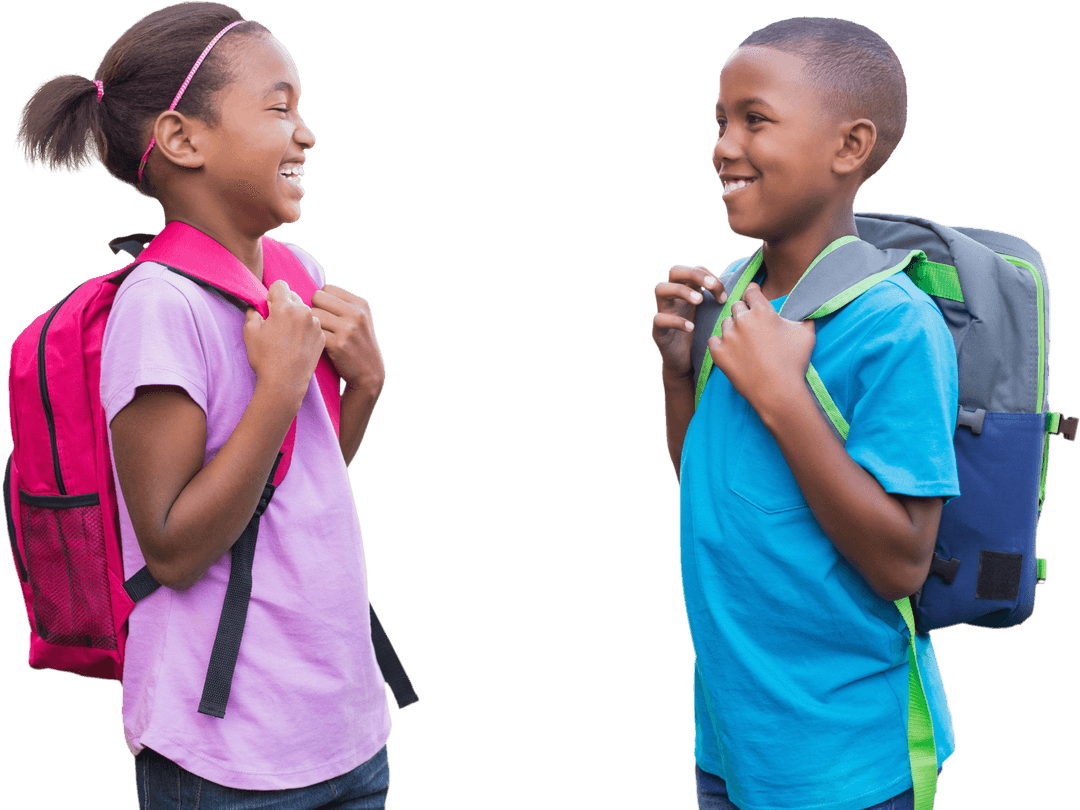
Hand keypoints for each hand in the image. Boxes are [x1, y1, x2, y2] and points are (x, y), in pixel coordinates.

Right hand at [244, 280, 325, 405]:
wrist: (285, 384)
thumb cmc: (264, 358)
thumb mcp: (250, 332)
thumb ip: (253, 312)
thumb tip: (258, 306)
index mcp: (286, 307)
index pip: (280, 285)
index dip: (272, 295)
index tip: (269, 307)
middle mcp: (304, 312)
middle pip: (293, 296)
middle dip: (285, 305)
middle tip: (277, 324)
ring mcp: (316, 325)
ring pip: (305, 311)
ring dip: (297, 317)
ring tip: (287, 337)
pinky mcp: (322, 337)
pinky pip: (312, 325)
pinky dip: (305, 330)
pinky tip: (297, 345)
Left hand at [310, 284, 385, 396]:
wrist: (369, 373)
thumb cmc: (357, 344)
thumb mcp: (359, 319)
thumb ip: (341, 304)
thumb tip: (311, 290)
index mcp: (361, 304)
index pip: (327, 288)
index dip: (322, 301)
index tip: (326, 315)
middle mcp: (357, 314)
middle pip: (317, 297)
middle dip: (314, 310)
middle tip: (319, 325)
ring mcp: (348, 329)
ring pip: (313, 314)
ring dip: (311, 325)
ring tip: (318, 335)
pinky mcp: (339, 344)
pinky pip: (314, 332)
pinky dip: (312, 338)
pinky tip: (317, 345)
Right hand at [653, 264, 725, 379]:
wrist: (687, 364)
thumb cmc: (704, 337)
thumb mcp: (716, 316)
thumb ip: (726, 301)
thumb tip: (752, 288)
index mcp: (689, 291)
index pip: (695, 269)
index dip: (711, 277)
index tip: (725, 296)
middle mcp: (673, 298)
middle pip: (674, 271)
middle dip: (694, 274)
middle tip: (710, 286)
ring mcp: (663, 311)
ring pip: (660, 289)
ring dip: (682, 291)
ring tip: (700, 300)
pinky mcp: (657, 330)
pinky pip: (659, 319)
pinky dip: (675, 320)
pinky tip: (691, 327)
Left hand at [707, 283, 814, 414]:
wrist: (778, 391)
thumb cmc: (794, 363)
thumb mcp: (807, 335)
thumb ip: (805, 317)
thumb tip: (809, 310)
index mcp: (762, 311)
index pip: (751, 291)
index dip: (753, 294)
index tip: (753, 298)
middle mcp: (742, 320)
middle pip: (737, 307)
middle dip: (744, 313)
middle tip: (752, 327)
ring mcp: (728, 336)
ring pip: (726, 324)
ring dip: (733, 329)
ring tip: (745, 343)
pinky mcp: (718, 352)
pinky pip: (714, 340)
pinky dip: (721, 344)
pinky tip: (732, 351)